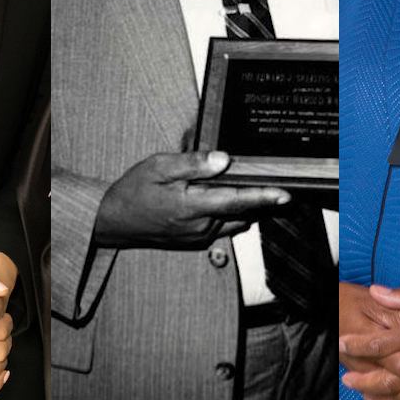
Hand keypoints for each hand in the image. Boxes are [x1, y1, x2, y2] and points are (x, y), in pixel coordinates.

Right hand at [93, 151, 289, 248]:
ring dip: (248, 206)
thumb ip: (192, 164)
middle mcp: (200, 226)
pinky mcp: (197, 240)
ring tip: (256, 187)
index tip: (285, 193)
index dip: (263, 196)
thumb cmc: (134, 191)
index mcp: (191, 207)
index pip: (236, 200)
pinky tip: (229, 197)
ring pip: (235, 220)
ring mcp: (199, 236)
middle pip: (242, 212)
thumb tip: (222, 159)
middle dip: (261, 199)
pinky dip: (233, 213)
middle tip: (276, 181)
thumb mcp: (158, 167)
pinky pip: (224, 226)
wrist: (114, 221)